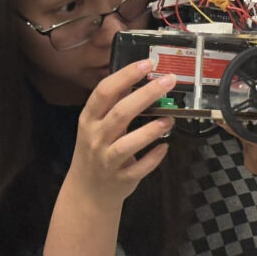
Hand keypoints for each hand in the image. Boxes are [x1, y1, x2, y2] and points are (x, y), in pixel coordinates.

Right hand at [66, 59, 176, 207]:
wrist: (87, 192)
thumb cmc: (96, 152)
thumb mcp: (96, 126)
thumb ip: (114, 106)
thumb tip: (138, 79)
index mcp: (89, 119)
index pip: (104, 91)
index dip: (126, 75)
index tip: (147, 63)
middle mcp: (96, 138)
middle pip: (121, 113)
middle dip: (146, 95)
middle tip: (168, 82)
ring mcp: (107, 159)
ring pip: (128, 143)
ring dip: (151, 130)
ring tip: (169, 118)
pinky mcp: (121, 179)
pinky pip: (140, 168)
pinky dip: (153, 157)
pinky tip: (165, 147)